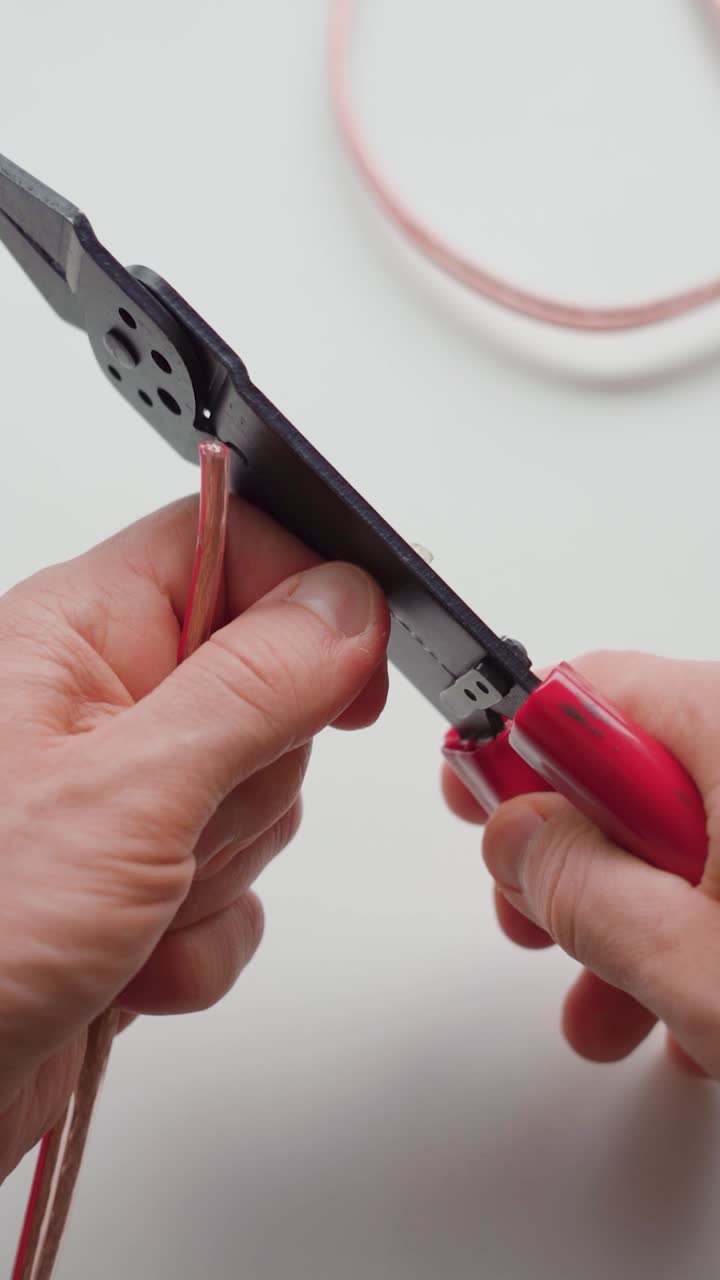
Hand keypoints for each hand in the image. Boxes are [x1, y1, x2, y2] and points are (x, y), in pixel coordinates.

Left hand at [0, 496, 387, 1180]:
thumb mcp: (126, 794)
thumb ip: (252, 687)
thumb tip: (347, 606)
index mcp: (79, 634)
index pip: (231, 544)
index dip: (310, 595)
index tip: (352, 671)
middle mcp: (104, 705)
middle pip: (268, 685)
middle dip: (248, 777)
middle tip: (176, 822)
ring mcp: (125, 799)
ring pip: (259, 795)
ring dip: (217, 872)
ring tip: (131, 904)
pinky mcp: (140, 882)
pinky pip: (236, 888)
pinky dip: (200, 938)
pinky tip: (130, 959)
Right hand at [443, 651, 719, 1078]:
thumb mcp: (700, 964)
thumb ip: (585, 892)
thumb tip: (513, 837)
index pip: (581, 694)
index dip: (512, 752)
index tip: (472, 804)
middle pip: (625, 764)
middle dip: (570, 857)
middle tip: (537, 924)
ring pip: (679, 826)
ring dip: (627, 916)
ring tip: (611, 1012)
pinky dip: (696, 924)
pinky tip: (687, 1008)